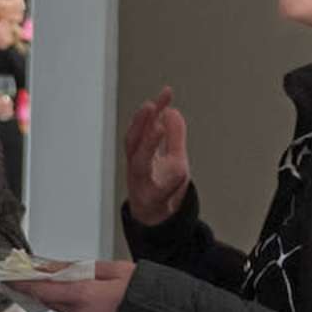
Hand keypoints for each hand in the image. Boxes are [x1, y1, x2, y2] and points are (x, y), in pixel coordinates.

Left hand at [9, 259, 137, 311]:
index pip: (44, 290)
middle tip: (60, 277)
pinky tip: (114, 310)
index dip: (23, 284)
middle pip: (56, 302)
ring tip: (107, 295)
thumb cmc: (149, 290)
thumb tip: (52, 268)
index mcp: (87, 296)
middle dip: (54, 290)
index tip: (8, 278)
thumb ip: (79, 269)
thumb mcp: (114, 270)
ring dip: (79, 303)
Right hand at [125, 89, 190, 227]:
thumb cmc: (162, 188)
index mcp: (139, 155)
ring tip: (158, 124)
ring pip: (138, 161)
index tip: (166, 93)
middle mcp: (136, 167)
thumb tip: (172, 111)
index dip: (152, 111)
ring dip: (146, 142)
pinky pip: (159, 187)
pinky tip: (178, 167)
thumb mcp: (174, 159)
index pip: (142, 129)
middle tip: (151, 105)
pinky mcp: (152, 199)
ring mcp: (141, 184)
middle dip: (140, 123)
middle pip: (132, 141)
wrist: (158, 219)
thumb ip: (174, 136)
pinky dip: (168, 177)